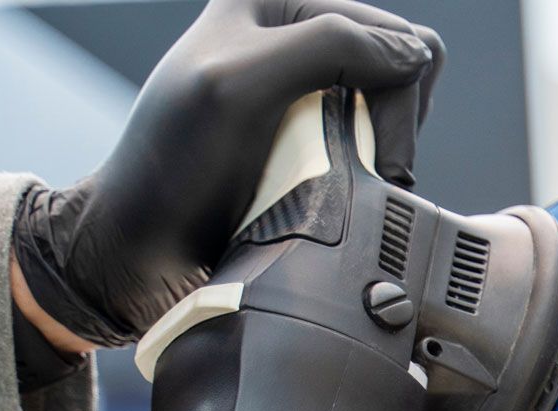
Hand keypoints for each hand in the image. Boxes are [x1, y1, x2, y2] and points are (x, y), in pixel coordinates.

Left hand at [12, 0, 444, 348]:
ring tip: (350, 176)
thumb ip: (326, 48)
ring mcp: (306, 81)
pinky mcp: (312, 125)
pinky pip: (376, 133)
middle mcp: (293, 31)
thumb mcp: (241, 87)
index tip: (377, 161)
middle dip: (396, 124)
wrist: (145, 239)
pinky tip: (346, 181)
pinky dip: (374, 163)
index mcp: (274, 0)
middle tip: (368, 171)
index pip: (393, 36)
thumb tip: (412, 55)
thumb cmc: (175, 167)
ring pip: (399, 103)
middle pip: (405, 66)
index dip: (398, 101)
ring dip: (386, 146)